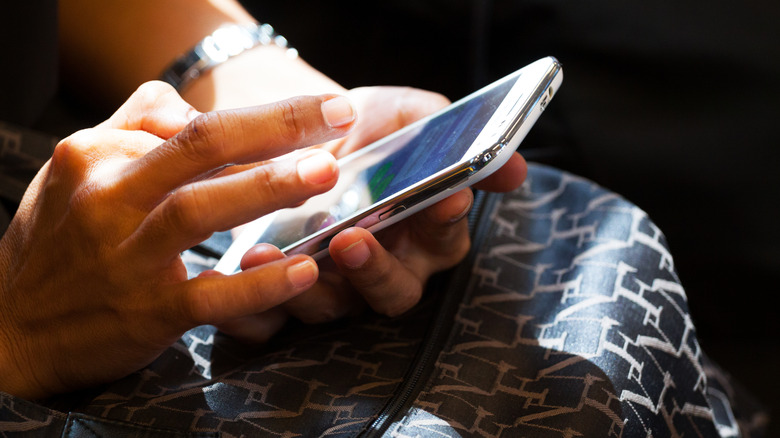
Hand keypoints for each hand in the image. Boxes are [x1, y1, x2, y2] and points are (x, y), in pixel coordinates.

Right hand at [0, 82, 356, 398]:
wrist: (11, 329)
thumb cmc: (58, 240)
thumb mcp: (77, 167)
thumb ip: (132, 126)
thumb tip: (189, 110)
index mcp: (97, 157)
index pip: (192, 125)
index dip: (264, 116)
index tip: (323, 111)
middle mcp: (107, 199)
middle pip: (199, 149)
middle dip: (275, 130)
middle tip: (337, 121)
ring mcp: (125, 258)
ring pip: (199, 211)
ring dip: (266, 189)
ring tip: (325, 174)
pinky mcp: (145, 314)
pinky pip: (208, 296)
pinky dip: (257, 285)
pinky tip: (303, 270)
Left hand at [215, 86, 527, 341]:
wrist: (297, 134)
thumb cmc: (364, 128)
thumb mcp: (406, 115)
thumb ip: (452, 135)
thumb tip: (514, 168)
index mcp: (426, 231)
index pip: (446, 235)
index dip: (445, 220)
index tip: (444, 196)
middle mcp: (387, 268)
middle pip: (394, 292)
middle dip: (374, 269)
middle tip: (353, 238)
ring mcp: (336, 287)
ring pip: (332, 308)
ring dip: (304, 288)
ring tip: (271, 252)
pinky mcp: (285, 295)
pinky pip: (272, 321)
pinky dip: (253, 309)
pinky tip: (238, 275)